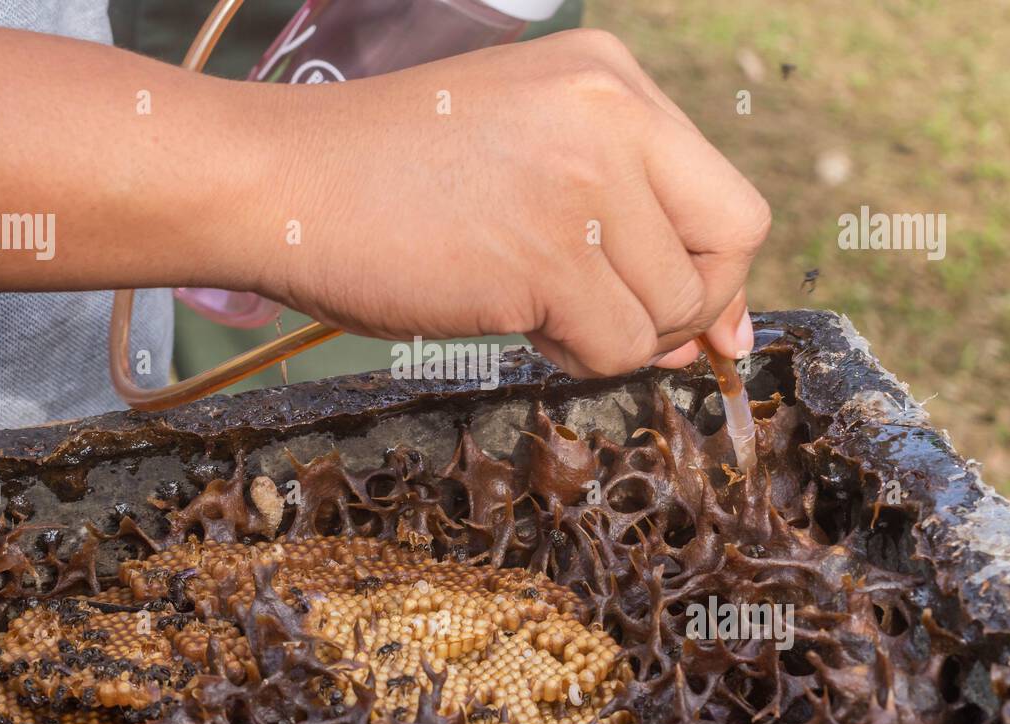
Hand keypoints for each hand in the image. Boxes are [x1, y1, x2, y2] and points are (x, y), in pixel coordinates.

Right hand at [242, 29, 769, 375]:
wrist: (280, 182)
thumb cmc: (389, 176)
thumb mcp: (528, 161)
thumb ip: (630, 223)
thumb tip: (722, 336)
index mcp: (610, 78)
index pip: (727, 197)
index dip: (715, 270)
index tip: (685, 314)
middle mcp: (614, 115)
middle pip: (729, 249)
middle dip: (684, 308)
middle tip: (608, 318)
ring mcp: (585, 184)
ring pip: (673, 311)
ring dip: (613, 334)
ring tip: (531, 304)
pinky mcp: (548, 257)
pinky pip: (617, 349)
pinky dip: (576, 358)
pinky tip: (514, 319)